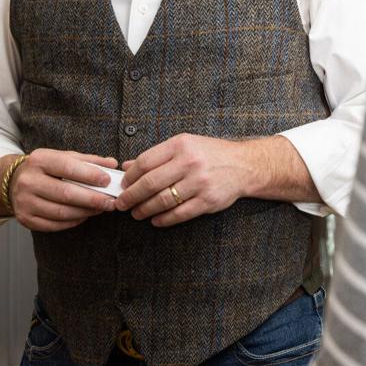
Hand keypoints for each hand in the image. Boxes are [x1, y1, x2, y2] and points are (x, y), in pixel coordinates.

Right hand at [9, 149, 118, 232]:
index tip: (107, 181)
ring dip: (85, 212)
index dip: (89, 175)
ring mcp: (25, 201)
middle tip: (111, 202)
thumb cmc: (45, 169)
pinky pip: (55, 224)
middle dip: (92, 199)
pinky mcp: (26, 218)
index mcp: (39, 160)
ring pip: (62, 212)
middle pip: (66, 193)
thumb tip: (112, 164)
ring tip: (100, 209)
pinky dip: (73, 221)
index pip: (67, 167)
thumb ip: (88, 161)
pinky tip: (84, 216)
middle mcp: (29, 181)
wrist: (13, 182)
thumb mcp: (62, 157)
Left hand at [115, 134, 259, 226]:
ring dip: (145, 209)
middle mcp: (190, 163)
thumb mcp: (184, 145)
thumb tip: (127, 167)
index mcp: (181, 145)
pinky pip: (180, 214)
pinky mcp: (208, 201)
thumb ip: (156, 156)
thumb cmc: (210, 154)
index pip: (146, 162)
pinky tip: (155, 220)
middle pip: (151, 183)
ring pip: (163, 200)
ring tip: (137, 213)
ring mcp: (199, 183)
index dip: (130, 176)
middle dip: (132, 196)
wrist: (244, 165)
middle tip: (122, 203)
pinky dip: (164, 219)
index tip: (122, 185)